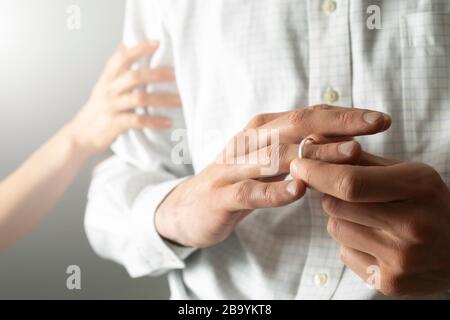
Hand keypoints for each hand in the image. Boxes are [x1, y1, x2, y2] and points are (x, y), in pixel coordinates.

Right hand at [65, 41, 180, 157]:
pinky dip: (155, 121)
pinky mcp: (114, 124)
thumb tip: (124, 45)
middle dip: (158, 74)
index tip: (158, 43)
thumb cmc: (96, 112)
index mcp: (107, 79)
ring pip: (140, 99)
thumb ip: (115, 68)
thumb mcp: (102, 86)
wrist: (79, 137)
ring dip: (162, 99)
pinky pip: (138, 121)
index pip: (123, 58)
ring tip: (179, 101)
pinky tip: (168, 122)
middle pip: (135, 77)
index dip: (140, 49)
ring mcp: (111, 107)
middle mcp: (109, 90)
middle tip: (177, 75)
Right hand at [156, 105, 390, 247]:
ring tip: (350, 153)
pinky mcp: (221, 195)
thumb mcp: (268, 161)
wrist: (188, 207)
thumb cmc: (236, 181)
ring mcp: (233, 167)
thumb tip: (345, 141)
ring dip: (315, 154)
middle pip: (296, 126)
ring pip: (276, 156)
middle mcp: (248, 141)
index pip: (306, 116)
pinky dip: (274, 191)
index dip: (343, 115)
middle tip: (375, 124)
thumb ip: (298, 150)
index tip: (379, 119)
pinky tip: (298, 190)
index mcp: (261, 130)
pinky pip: (249, 191)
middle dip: (338, 123)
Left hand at [290, 153, 449, 295]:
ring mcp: (400, 260)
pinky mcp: (390, 283)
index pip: (350, 183)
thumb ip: (363, 161)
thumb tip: (315, 143)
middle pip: (336, 205)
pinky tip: (377, 240)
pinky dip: (351, 242)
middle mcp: (411, 227)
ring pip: (336, 228)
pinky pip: (345, 252)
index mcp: (418, 189)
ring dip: (341, 218)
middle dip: (330, 193)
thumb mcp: (409, 174)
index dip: (318, 173)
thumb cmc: (430, 205)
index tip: (298, 164)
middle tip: (347, 192)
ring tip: (370, 218)